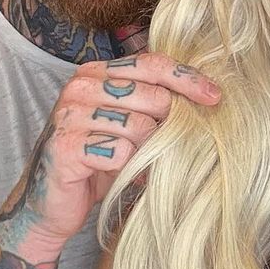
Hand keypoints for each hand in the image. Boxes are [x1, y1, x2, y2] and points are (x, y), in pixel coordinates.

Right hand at [0, 54, 219, 262]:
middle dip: (170, 125)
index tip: (215, 97)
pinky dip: (130, 168)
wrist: (53, 204)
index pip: (152, 64)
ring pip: (140, 125)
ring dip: (148, 151)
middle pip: (153, 95)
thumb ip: (156, 106)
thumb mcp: (132, 127)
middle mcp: (80, 86)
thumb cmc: (100, 163)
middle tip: (164, 147)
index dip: (188, 79)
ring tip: (137, 163)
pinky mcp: (66, 145)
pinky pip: (121, 152)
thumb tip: (209, 98)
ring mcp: (70, 114)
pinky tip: (119, 174)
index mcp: (98, 73)